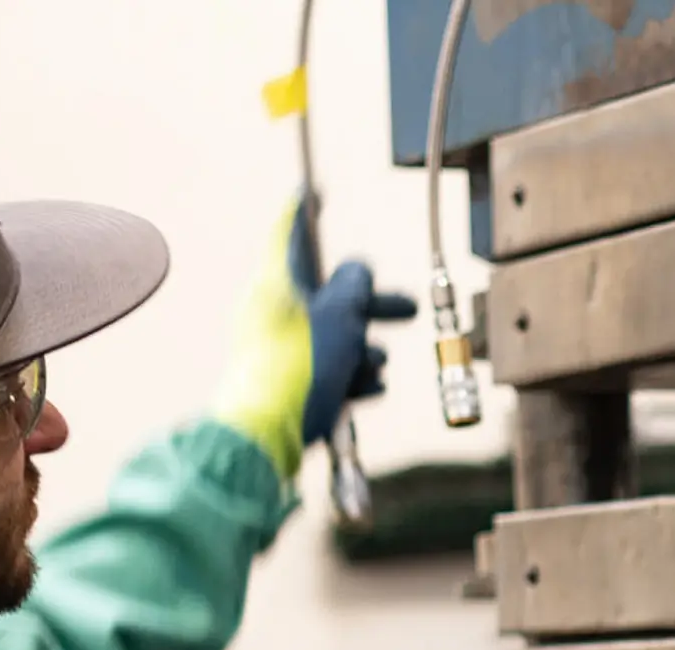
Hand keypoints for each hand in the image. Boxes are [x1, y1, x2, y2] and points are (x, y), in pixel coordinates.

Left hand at [210, 196, 417, 482]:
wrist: (265, 432)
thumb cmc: (300, 365)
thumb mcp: (340, 314)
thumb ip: (355, 286)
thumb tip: (357, 269)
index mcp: (276, 282)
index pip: (290, 233)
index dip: (305, 210)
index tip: (315, 191)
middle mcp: (273, 310)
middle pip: (330, 294)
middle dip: (374, 305)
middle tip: (409, 310)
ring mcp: (279, 346)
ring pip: (334, 334)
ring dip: (366, 347)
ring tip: (377, 364)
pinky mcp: (288, 380)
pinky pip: (327, 367)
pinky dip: (351, 374)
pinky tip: (368, 388)